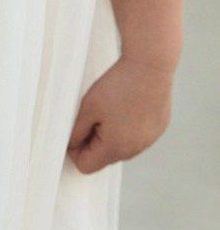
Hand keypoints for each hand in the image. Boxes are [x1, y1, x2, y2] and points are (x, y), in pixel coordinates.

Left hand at [67, 56, 172, 173]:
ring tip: (111, 111)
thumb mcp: (86, 110)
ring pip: (119, 149)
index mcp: (116, 147)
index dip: (75, 151)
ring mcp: (149, 140)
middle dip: (92, 143)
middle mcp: (135, 149)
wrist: (151, 64)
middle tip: (93, 116)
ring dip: (110, 137)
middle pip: (103, 159)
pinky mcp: (158, 129)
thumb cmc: (117, 85)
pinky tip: (126, 108)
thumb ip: (75, 134)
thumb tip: (71, 147)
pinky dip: (126, 129)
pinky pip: (135, 138)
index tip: (75, 131)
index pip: (86, 166)